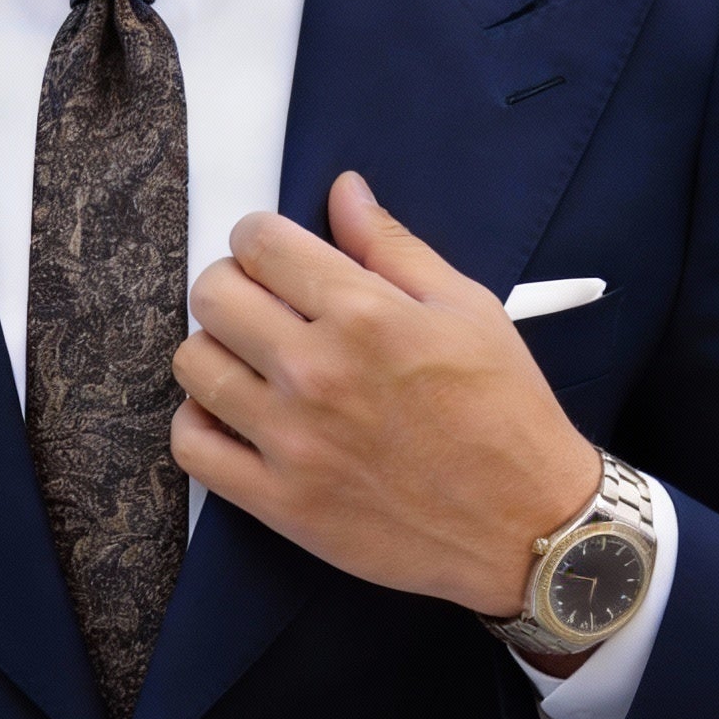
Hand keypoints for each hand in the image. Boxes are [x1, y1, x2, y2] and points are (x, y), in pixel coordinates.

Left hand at [171, 171, 601, 619]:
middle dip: (231, 287)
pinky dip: (199, 424)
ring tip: (249, 363)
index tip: (271, 255)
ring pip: (195, 365)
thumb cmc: (505, 416)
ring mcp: (292, 441)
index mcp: (364, 315)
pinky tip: (232, 417)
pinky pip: (193, 447)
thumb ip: (393, 248)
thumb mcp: (467, 310)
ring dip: (214, 352)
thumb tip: (343, 193)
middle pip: (214, 296)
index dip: (259, 238)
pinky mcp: (280, 502)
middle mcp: (317, 373)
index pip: (260, 244)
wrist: (525, 525)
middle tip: (260, 306)